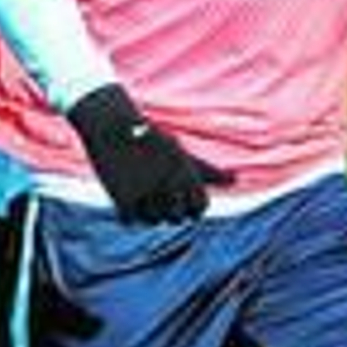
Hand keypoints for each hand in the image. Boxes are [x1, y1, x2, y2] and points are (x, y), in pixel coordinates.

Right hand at [67, 83, 232, 223]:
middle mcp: (170, 186)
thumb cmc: (151, 139)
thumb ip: (209, 173)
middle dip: (167, 208)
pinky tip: (124, 193)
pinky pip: (130, 221)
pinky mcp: (124, 200)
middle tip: (153, 189)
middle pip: (176, 218)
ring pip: (153, 221)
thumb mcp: (182, 153)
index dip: (190, 205)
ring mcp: (147, 194)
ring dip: (146, 211)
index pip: (199, 208)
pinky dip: (126, 212)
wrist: (112, 126)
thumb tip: (235, 180)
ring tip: (138, 188)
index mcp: (187, 174)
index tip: (178, 195)